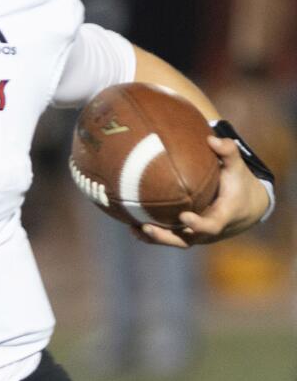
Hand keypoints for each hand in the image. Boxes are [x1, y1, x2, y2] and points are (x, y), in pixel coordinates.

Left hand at [134, 135, 271, 248]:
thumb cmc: (239, 183)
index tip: (183, 216)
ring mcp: (200, 235)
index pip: (212, 226)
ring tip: (133, 228)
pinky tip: (132, 227)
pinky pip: (172, 238)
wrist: (248, 207)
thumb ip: (228, 151)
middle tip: (146, 227)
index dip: (198, 224)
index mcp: (224, 215)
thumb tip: (211, 139)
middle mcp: (211, 230)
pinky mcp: (191, 235)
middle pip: (188, 240)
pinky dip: (153, 236)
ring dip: (155, 238)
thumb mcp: (238, 167)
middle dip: (167, 236)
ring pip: (176, 242)